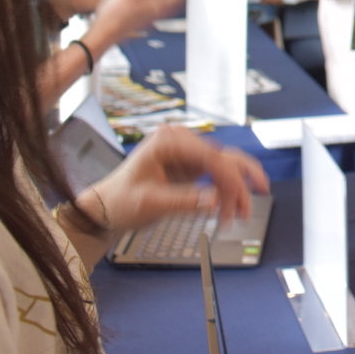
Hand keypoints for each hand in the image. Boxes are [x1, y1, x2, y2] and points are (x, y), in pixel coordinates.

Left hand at [87, 126, 268, 237]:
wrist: (109, 208)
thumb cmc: (121, 201)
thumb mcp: (150, 203)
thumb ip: (184, 201)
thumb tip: (215, 201)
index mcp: (168, 141)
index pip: (210, 155)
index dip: (228, 178)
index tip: (237, 200)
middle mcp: (181, 141)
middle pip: (223, 159)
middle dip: (236, 186)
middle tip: (245, 211)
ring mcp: (188, 152)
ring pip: (227, 166)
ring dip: (237, 189)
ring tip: (243, 213)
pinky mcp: (192, 166)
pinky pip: (219, 175)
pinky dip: (227, 191)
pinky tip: (233, 207)